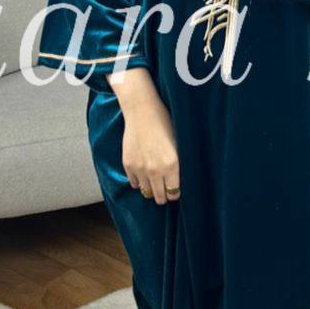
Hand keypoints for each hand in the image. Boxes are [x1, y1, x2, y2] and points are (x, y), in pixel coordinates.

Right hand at [116, 70, 180, 202]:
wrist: (142, 111)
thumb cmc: (165, 123)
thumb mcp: (179, 143)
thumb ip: (179, 164)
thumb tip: (181, 180)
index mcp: (172, 165)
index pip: (174, 193)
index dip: (175, 193)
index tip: (175, 190)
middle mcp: (156, 170)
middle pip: (160, 197)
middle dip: (164, 196)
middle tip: (165, 191)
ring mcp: (140, 168)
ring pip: (146, 192)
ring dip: (151, 189)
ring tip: (154, 182)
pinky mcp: (128, 165)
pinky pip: (134, 184)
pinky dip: (139, 181)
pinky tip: (143, 174)